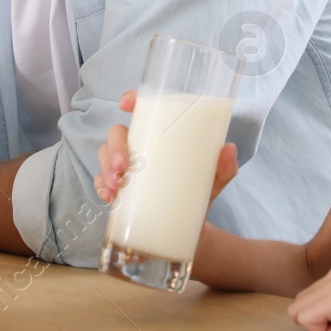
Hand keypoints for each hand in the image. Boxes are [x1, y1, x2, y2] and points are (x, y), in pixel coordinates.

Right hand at [94, 90, 238, 203]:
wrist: (191, 231)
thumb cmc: (199, 194)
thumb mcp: (214, 181)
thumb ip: (224, 168)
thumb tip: (229, 149)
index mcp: (160, 136)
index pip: (142, 109)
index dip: (130, 99)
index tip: (126, 104)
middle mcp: (139, 147)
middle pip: (117, 134)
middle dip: (114, 147)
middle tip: (123, 167)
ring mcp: (125, 169)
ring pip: (104, 155)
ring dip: (105, 168)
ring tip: (116, 185)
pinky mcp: (118, 191)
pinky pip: (100, 182)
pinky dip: (100, 187)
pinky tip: (108, 197)